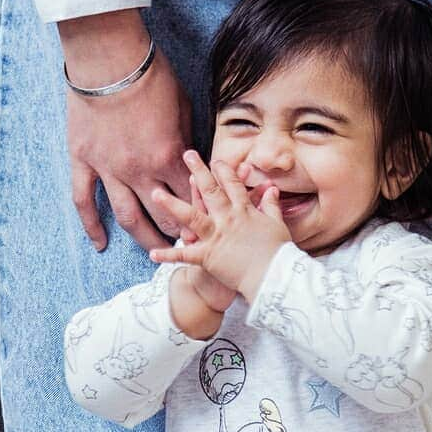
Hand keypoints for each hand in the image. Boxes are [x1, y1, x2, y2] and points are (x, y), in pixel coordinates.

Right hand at [59, 9, 192, 251]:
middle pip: (164, 217)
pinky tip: (100, 244)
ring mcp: (109, 169)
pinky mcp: (83, 161)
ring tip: (156, 254)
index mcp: (168, 157)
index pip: (191, 199)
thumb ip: (187, 140)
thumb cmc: (149, 75)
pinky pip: (85, 201)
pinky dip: (91, 225)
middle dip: (180, 234)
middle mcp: (140, 171)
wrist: (107, 55)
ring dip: (145, 240)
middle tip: (189, 245)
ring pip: (128, 218)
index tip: (210, 227)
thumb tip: (194, 163)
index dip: (203, 215)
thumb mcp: (183, 107)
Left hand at [148, 152, 289, 301]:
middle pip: (211, 191)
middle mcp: (228, 219)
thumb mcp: (277, 225)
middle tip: (187, 155)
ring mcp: (216, 237)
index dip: (224, 171)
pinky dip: (169, 255)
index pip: (233, 185)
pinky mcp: (208, 257)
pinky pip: (185, 256)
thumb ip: (272, 206)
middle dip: (198, 171)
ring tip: (156, 194)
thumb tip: (272, 190)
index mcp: (245, 212)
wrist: (273, 277)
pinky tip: (152, 254)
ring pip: (191, 216)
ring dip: (172, 205)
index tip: (215, 161)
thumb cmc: (279, 254)